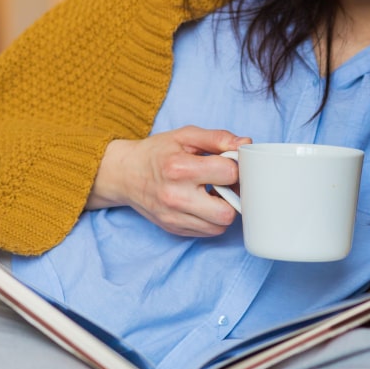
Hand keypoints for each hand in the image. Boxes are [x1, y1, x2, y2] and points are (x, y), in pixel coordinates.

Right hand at [88, 126, 249, 236]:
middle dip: (233, 195)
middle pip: (228, 210)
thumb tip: (245, 143)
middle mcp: (176, 197)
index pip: (229, 173)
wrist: (124, 174)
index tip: (228, 163)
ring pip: (220, 226)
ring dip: (224, 209)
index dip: (235, 166)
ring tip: (213, 193)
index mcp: (180, 168)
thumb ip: (217, 138)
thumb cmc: (157, 152)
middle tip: (225, 183)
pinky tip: (203, 203)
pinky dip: (211, 219)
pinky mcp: (174, 229)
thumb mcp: (185, 136)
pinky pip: (208, 232)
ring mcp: (174, 217)